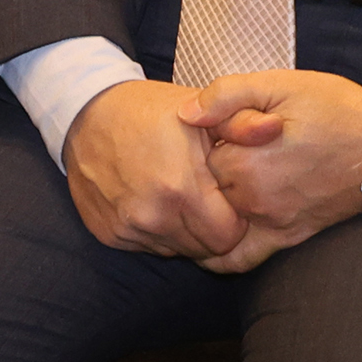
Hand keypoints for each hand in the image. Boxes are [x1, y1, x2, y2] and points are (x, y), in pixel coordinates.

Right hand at [61, 79, 246, 259]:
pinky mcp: (108, 233)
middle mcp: (152, 215)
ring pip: (176, 250)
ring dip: (182, 229)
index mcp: (181, 188)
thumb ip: (241, 125)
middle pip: (203, 249)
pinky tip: (150, 198)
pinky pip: (147, 246)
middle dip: (209, 227)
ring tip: (173, 193)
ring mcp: (127, 227)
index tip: (222, 194)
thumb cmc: (149, 111)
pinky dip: (154, 229)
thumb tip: (275, 127)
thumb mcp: (199, 112)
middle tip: (199, 193)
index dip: (232, 218)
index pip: (228, 238)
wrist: (85, 113)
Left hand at [188, 69, 361, 274]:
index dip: (205, 139)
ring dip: (210, 206)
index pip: (196, 155)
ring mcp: (272, 222)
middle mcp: (255, 199)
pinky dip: (219, 256)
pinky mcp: (289, 237)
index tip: (222, 128)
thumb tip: (185, 114)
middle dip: (206, 171)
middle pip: (204, 188)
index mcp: (247, 161)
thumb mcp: (278, 84)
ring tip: (212, 186)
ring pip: (217, 221)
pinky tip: (208, 243)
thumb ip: (226, 95)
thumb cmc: (334, 108)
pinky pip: (241, 259)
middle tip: (224, 152)